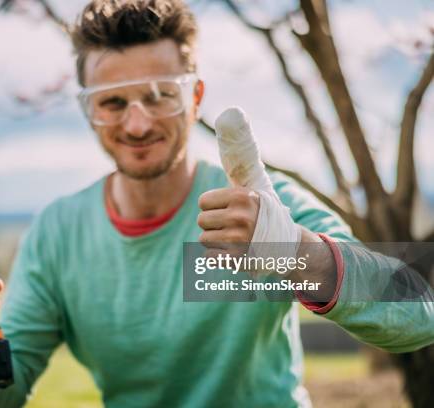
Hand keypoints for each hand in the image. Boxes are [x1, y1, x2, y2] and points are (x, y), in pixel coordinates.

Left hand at [198, 107, 300, 272]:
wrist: (289, 247)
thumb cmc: (266, 213)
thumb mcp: (256, 187)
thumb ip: (241, 161)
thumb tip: (232, 114)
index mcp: (242, 196)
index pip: (203, 201)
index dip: (213, 207)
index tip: (228, 210)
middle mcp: (241, 216)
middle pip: (201, 220)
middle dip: (213, 224)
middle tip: (233, 226)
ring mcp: (239, 240)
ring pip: (203, 239)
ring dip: (216, 241)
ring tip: (235, 239)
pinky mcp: (237, 260)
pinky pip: (209, 256)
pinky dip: (219, 257)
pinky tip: (236, 252)